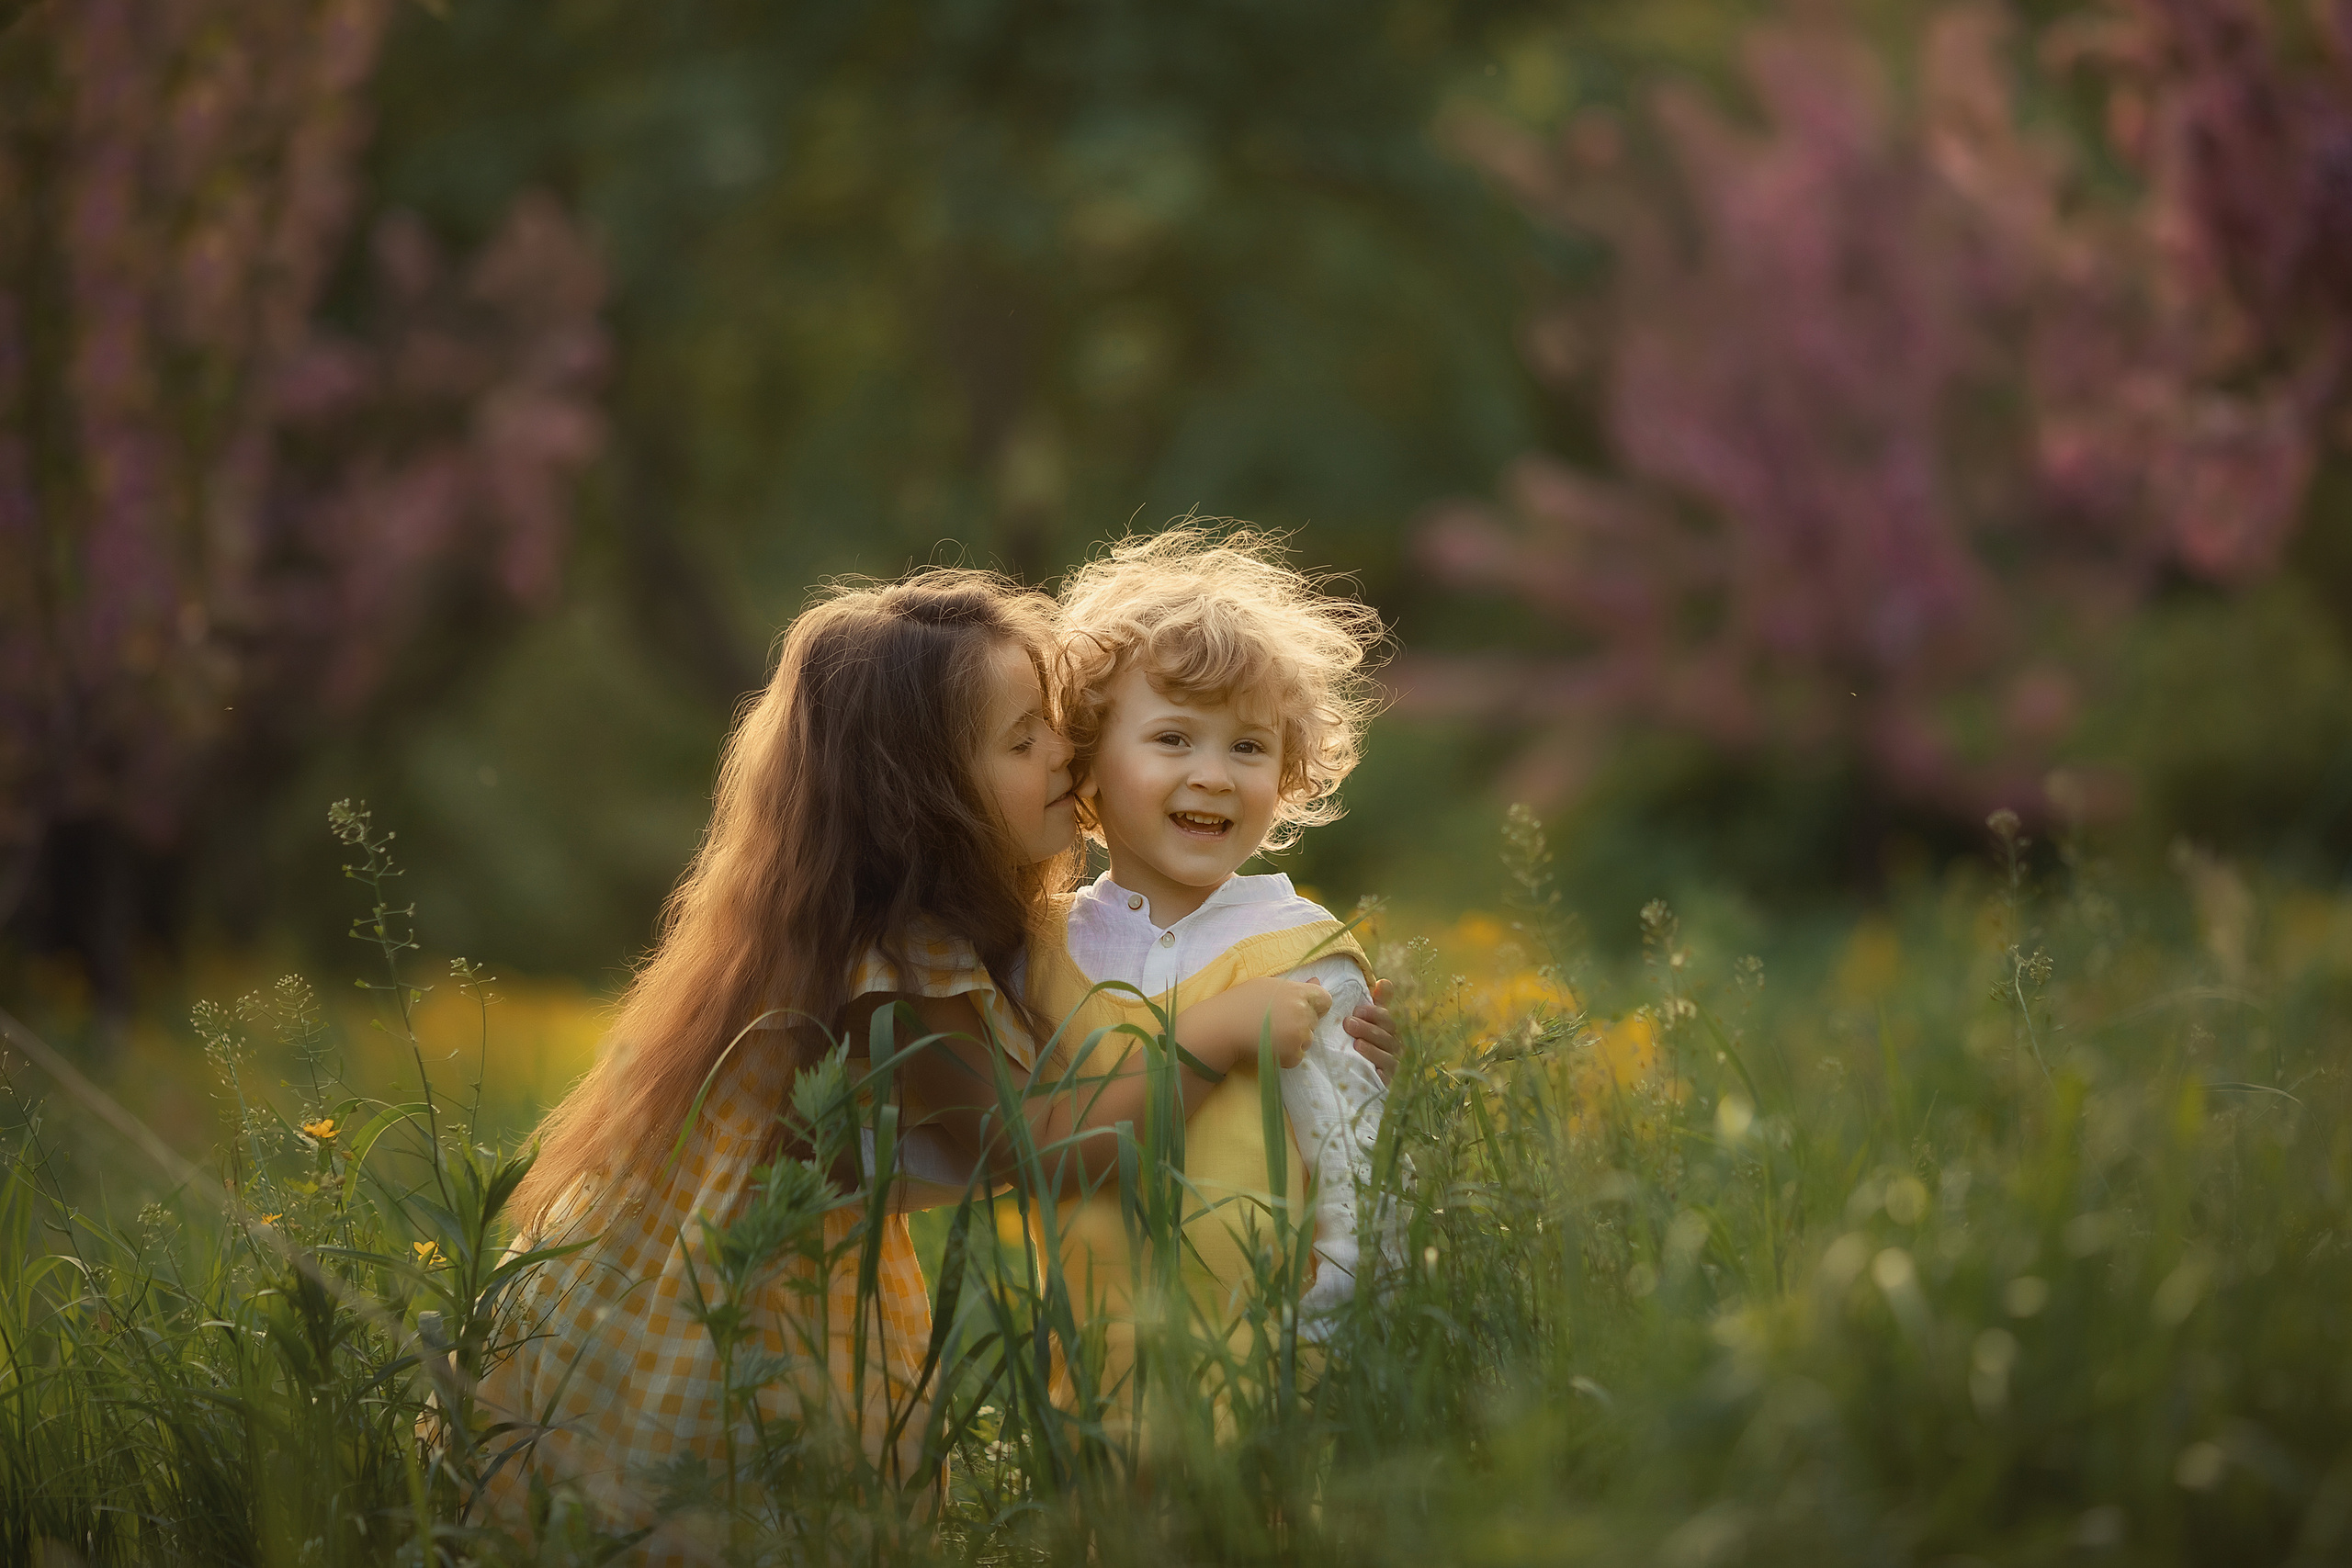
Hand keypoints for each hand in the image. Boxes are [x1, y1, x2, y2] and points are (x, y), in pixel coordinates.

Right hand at [1181, 976, 1332, 1071]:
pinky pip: (1297, 1057)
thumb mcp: (1268, 985)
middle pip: (1314, 1021)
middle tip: (1276, 1024)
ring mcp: (1299, 1034)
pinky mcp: (1292, 1054)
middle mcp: (1303, 1012)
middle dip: (1300, 1024)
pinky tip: (1268, 1047)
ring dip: (1293, 1041)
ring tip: (1269, 1036)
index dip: (1315, 1005)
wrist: (1222, 1027)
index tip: (1300, 1009)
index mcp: (1298, 992)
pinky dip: (1286, 1056)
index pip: (1325, 1000)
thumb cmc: (1240, 1002)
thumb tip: (1316, 983)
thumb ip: (1295, 987)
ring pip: (1307, 1040)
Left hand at [1344, 977, 1400, 1082]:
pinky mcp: (1386, 1082)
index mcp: (1389, 1030)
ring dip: (1372, 1049)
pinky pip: (1386, 1077)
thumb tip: (1385, 982)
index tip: (1357, 1009)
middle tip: (1348, 1023)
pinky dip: (1379, 1072)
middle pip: (1387, 1036)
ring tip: (1356, 1044)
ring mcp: (1392, 1066)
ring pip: (1388, 1056)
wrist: (1354, 1076)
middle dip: (1368, 1028)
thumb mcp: (1367, 1021)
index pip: (1387, 1019)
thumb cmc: (1362, 1041)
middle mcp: (1394, 1047)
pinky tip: (1370, 1068)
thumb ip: (1377, 1003)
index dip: (1375, 1013)